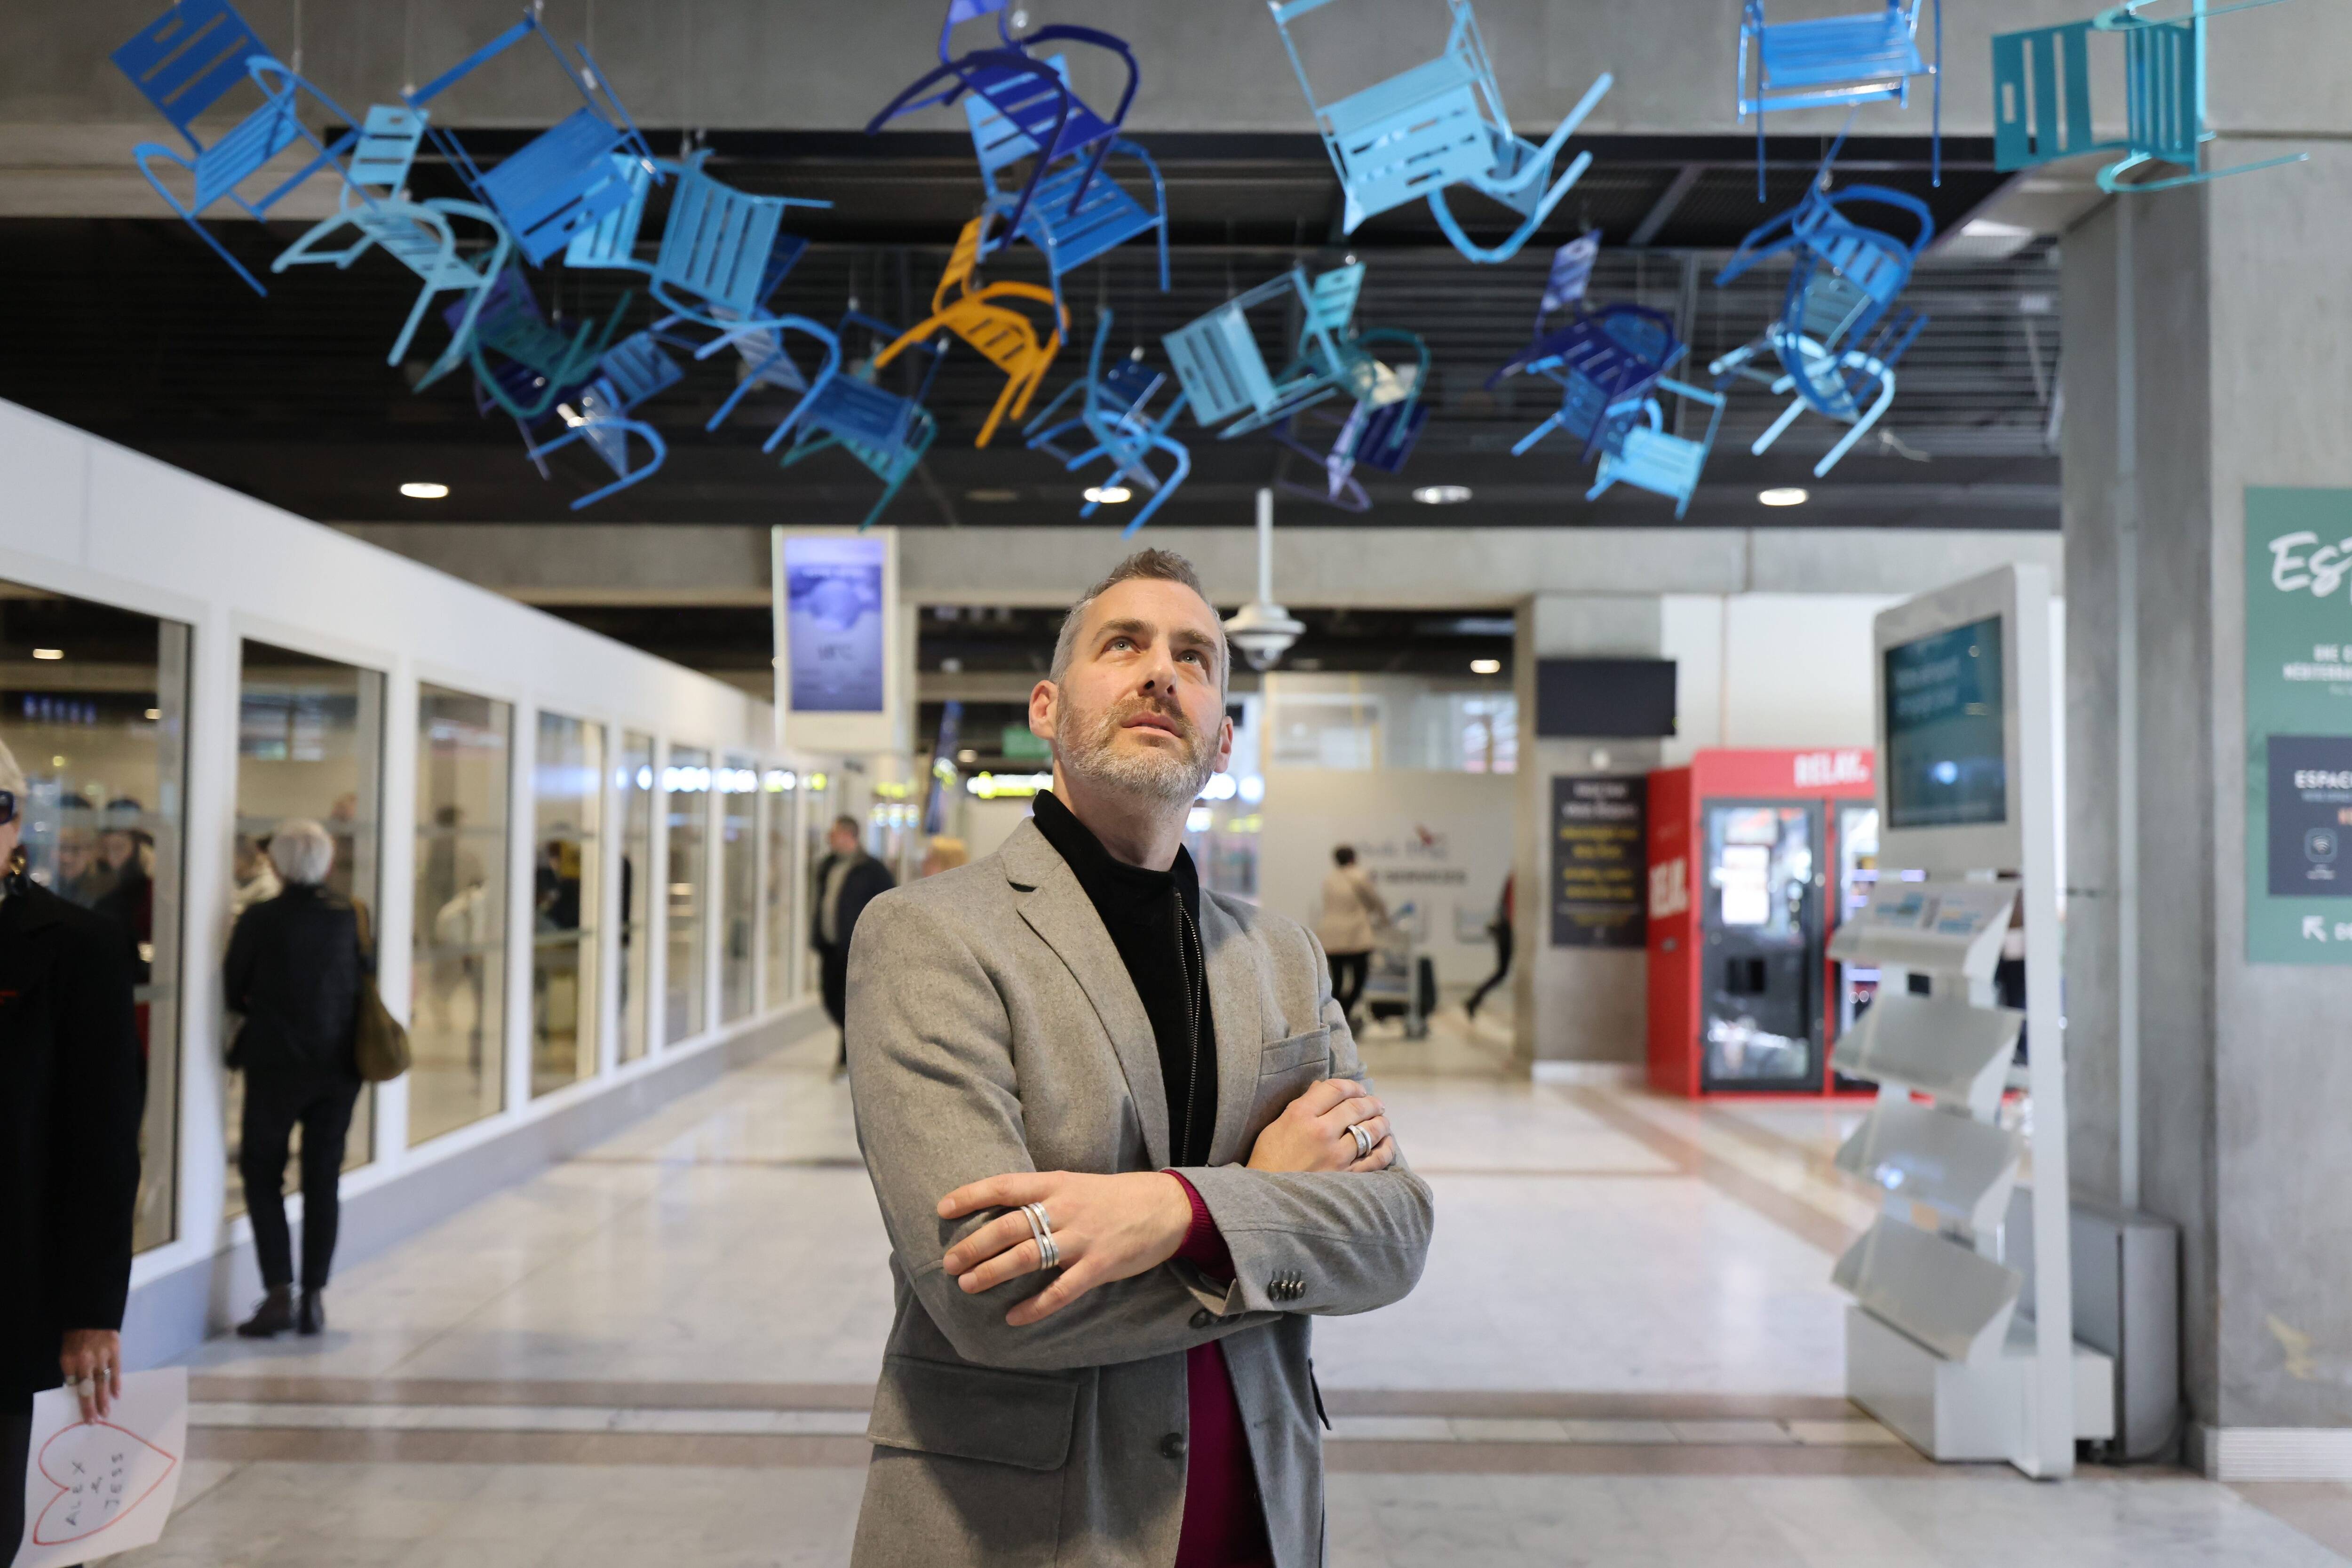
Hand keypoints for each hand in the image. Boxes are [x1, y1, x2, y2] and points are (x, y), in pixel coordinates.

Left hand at [60, 1329, 121, 1422]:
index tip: (82, 1415)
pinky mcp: (114, 1350)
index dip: (78, 1401)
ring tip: (105, 1413)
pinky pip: (115, 1370)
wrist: (91, 1313)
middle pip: (87, 1388)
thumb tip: (76, 1388)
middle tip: (94, 1421)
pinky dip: (116, 1383)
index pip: (73, 1386)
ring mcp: (101, 1356)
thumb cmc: (75, 1336)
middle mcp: (85, 1361)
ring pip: (102, 1382)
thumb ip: (71, 1370)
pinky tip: (116, 1394)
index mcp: (69, 1362)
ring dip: (103, 1399)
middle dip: (90, 1406)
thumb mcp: (66, 1353)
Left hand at [938, 1171, 1193, 1326]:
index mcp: (1056, 1184)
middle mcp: (1065, 1209)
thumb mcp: (1075, 1185)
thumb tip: (999, 1212)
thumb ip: (1041, 1197)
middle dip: (974, 1245)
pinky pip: (1061, 1291)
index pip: (1005, 1186)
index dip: (972, 1196)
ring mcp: (1082, 1238)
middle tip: (949, 1263)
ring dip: (992, 1272)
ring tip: (967, 1285)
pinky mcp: (1099, 1266)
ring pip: (1027, 1256)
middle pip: (1009, 1226)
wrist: (1166, 1206)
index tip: (943, 1209)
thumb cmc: (1113, 1197)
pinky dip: (1035, 1306)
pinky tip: (1013, 1317)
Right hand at [1246, 1078, 1394, 1173]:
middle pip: (1356, 1107)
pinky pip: (1376, 1159)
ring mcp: (1336, 1156)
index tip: (1357, 1089)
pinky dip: (1386, 1148)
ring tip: (1382, 1120)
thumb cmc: (1268, 1161)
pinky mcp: (1346, 1178)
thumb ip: (1300, 1105)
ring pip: (1370, 1130)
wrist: (1266, 1201)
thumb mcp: (1276, 1127)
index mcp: (1300, 1115)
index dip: (1351, 1085)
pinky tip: (1387, 1143)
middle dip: (1370, 1102)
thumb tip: (1320, 1087)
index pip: (1334, 1089)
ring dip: (1381, 1122)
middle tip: (1376, 1103)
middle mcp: (1321, 1132)